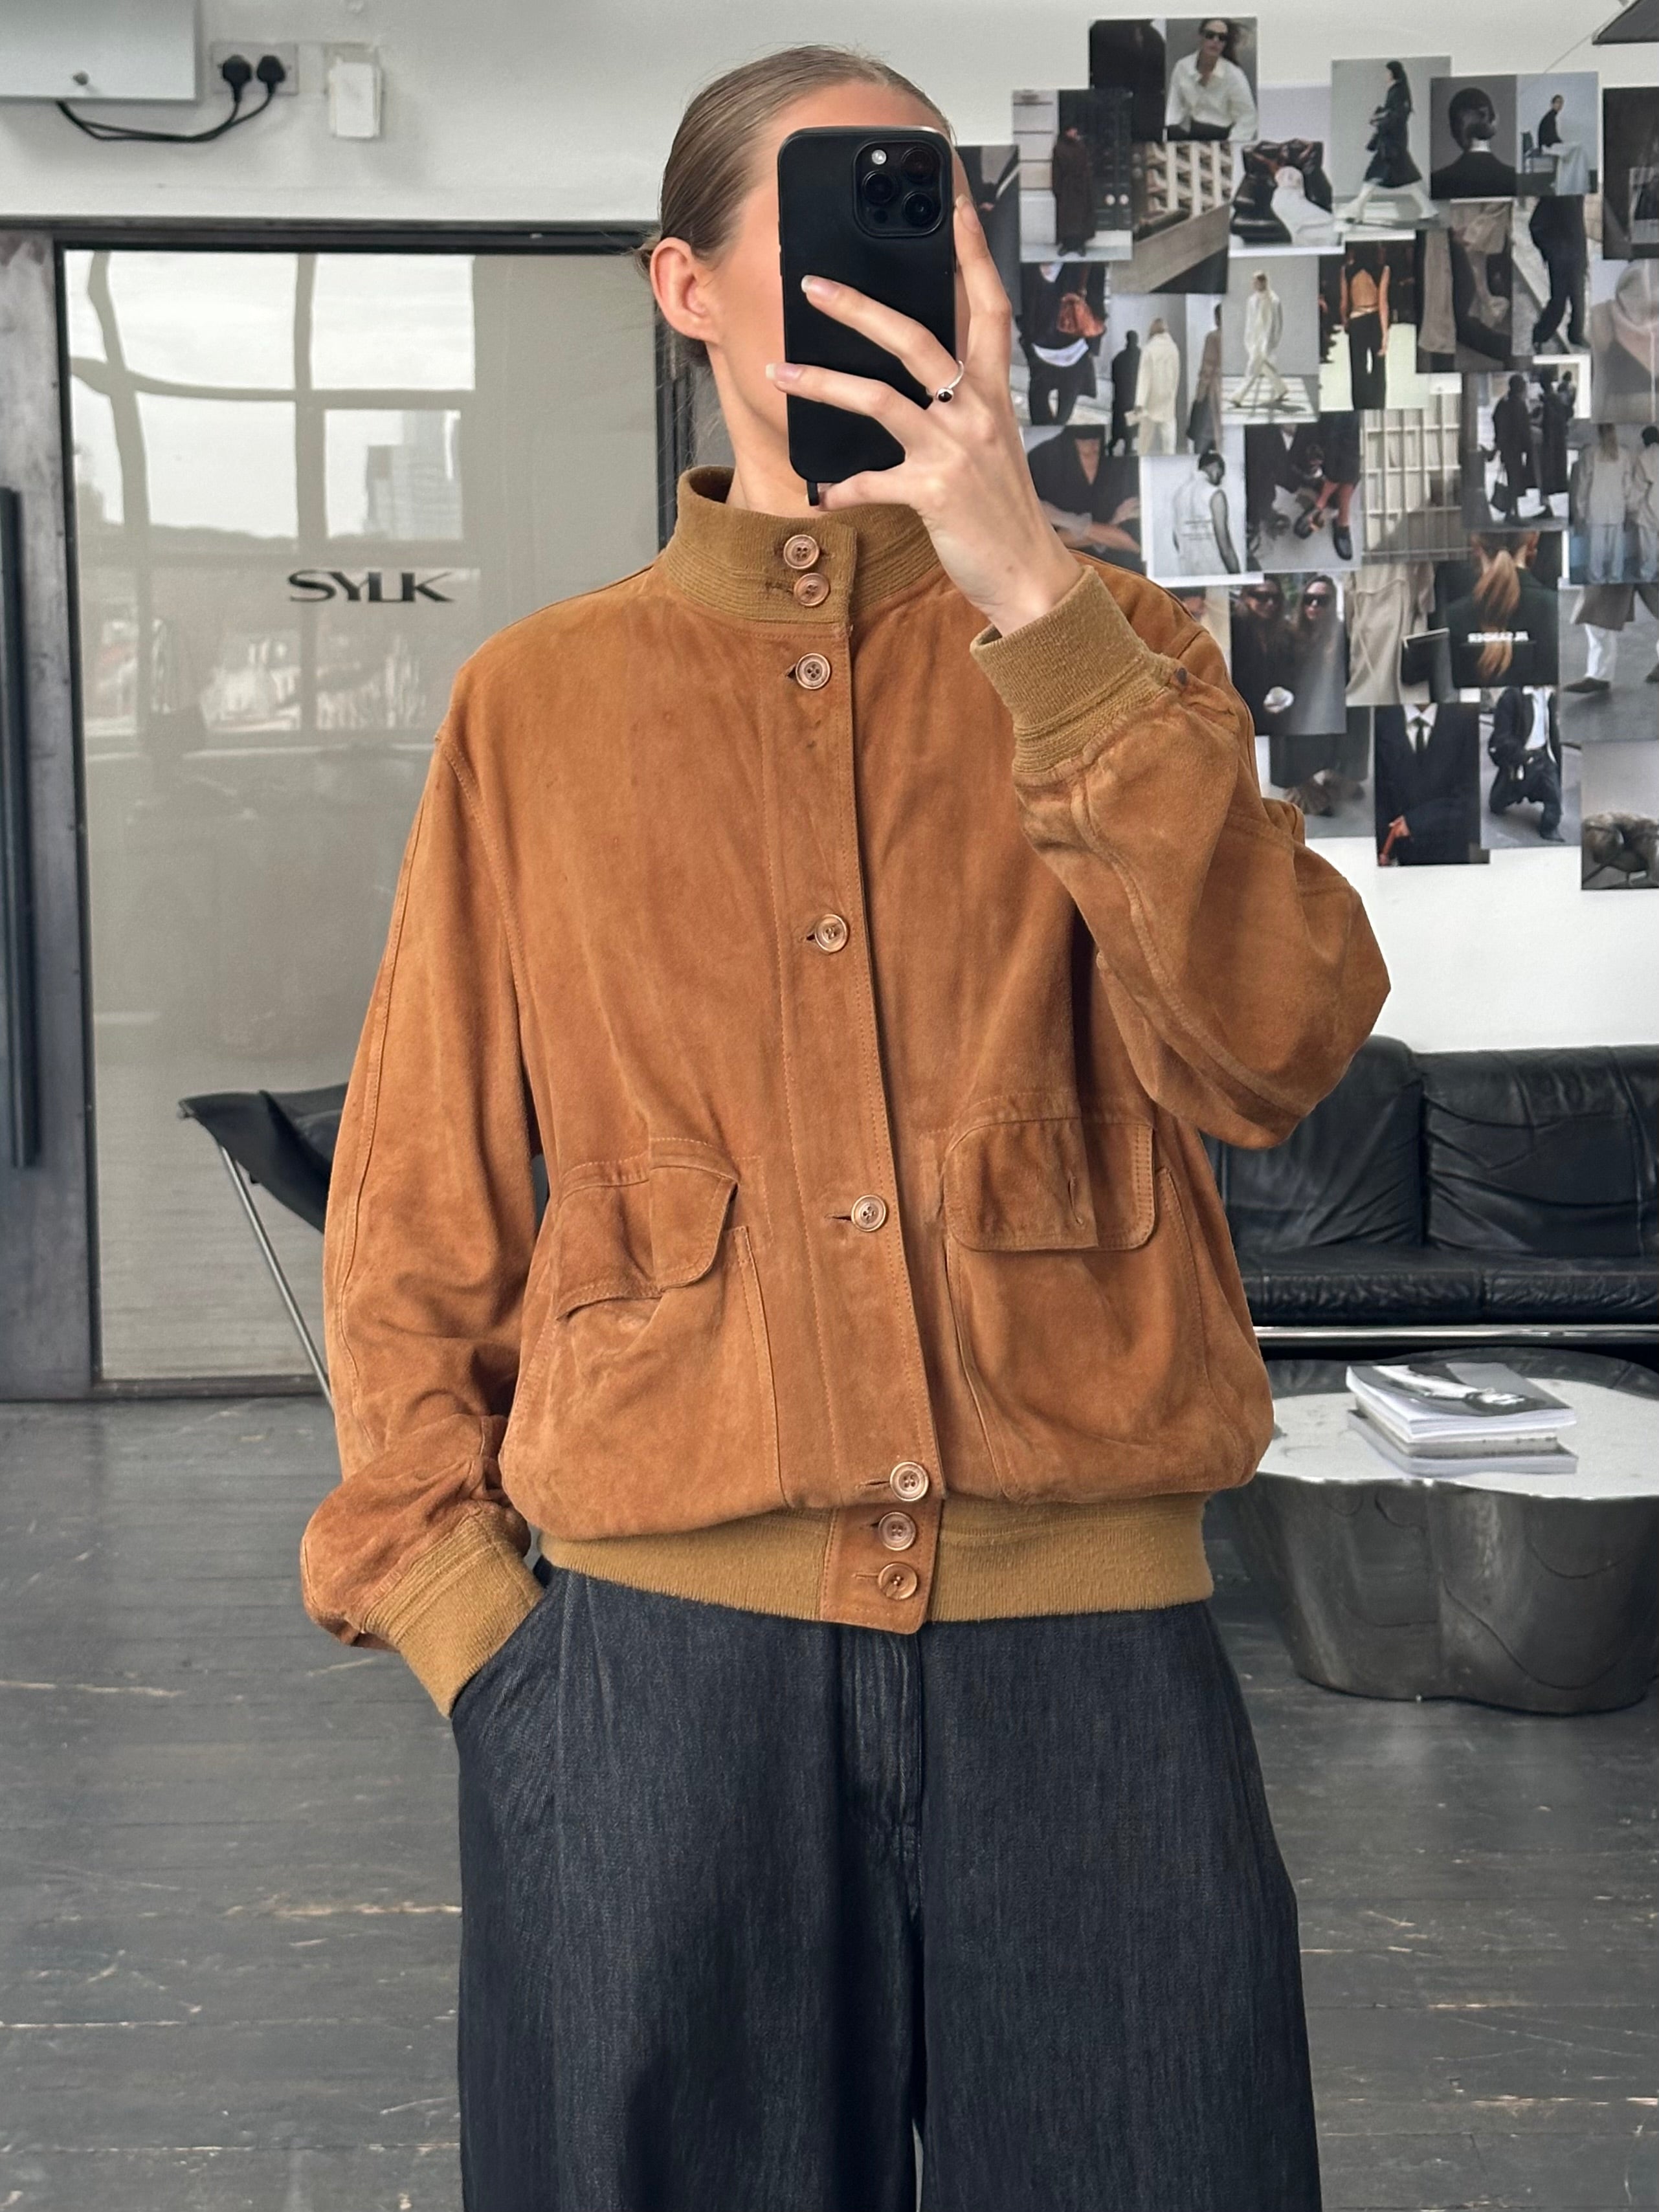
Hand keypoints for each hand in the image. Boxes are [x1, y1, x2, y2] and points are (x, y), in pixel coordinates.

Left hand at [764, 194, 1081, 638]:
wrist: (1028, 574)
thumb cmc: (1001, 509)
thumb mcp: (990, 443)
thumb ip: (960, 403)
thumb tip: (919, 375)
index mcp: (994, 392)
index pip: (988, 305)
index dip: (972, 252)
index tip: (953, 201)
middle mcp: (978, 412)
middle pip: (916, 338)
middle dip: (860, 306)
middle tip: (812, 285)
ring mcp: (955, 450)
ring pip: (880, 399)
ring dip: (823, 383)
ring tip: (779, 370)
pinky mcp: (933, 493)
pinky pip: (870, 482)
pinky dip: (840, 489)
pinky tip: (820, 493)